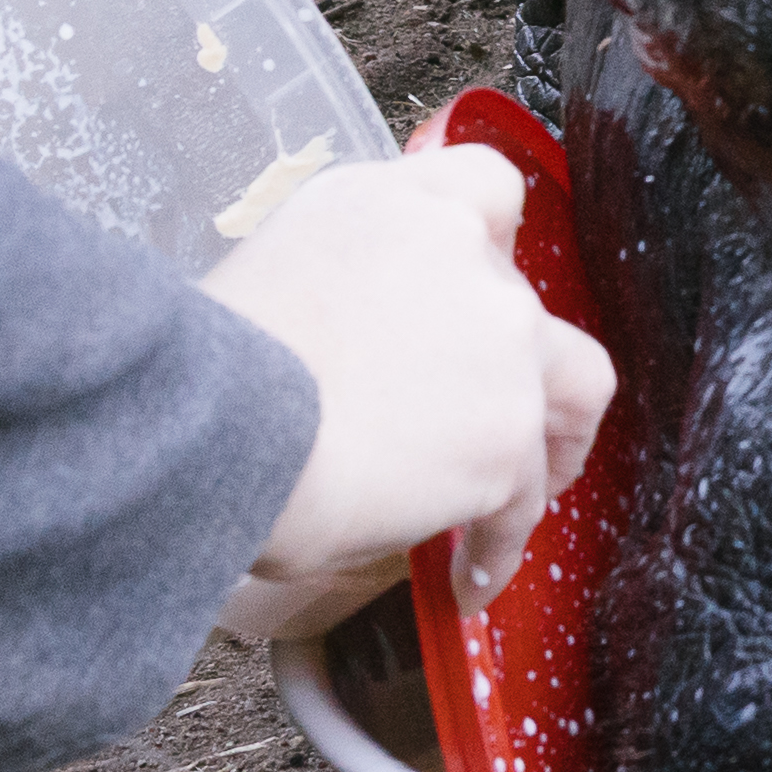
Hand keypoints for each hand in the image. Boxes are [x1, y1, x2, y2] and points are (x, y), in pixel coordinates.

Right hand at [211, 123, 619, 648]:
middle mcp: (464, 256)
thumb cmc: (205, 364)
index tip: (478, 288)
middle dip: (521, 368)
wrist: (213, 421)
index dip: (489, 244)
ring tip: (513, 505)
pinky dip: (499, 543)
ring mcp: (502, 344)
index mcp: (396, 206)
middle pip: (532, 307)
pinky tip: (469, 581)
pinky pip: (523, 501)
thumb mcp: (277, 271)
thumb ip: (349, 282)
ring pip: (566, 394)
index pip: (487, 190)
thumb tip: (362, 344)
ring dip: (543, 451)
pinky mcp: (507, 437)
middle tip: (501, 418)